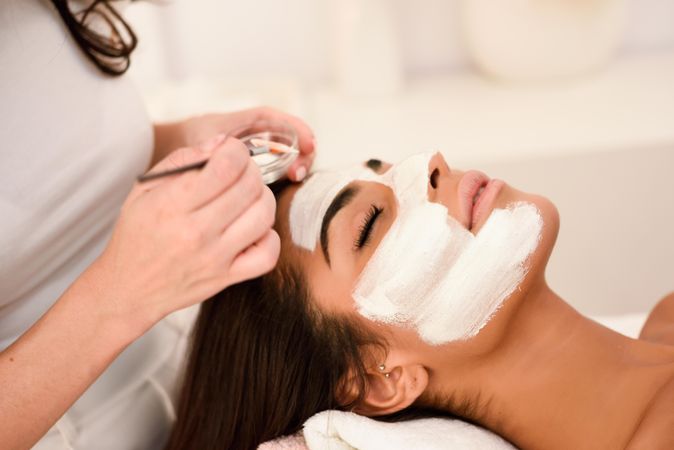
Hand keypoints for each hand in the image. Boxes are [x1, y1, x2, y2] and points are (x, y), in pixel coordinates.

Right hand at [92, 135, 279, 329]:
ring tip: (248, 198)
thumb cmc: (137, 234)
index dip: (237, 150)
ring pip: (264, 216)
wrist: (127, 289)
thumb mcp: (145, 189)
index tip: (231, 152)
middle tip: (241, 173)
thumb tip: (223, 143)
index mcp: (172, 205)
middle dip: (251, 171)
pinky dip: (269, 236)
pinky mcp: (227, 278)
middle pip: (250, 187)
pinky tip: (252, 229)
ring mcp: (215, 258)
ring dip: (262, 199)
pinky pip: (268, 253)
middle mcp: (195, 232)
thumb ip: (184, 160)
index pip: (226, 166)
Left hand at [164, 106, 315, 181]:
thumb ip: (210, 145)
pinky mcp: (260, 168)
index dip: (299, 130)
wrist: (178, 147)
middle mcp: (262, 133)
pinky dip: (286, 178)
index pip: (281, 120)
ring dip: (297, 165)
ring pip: (291, 155)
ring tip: (294, 177)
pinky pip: (280, 170)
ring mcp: (263, 150)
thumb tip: (223, 152)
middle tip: (298, 170)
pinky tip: (284, 187)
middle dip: (302, 152)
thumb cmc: (191, 138)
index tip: (309, 143)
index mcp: (251, 120)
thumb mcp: (200, 139)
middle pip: (293, 139)